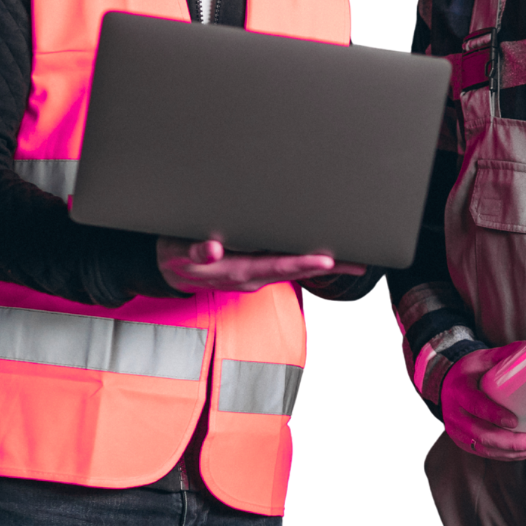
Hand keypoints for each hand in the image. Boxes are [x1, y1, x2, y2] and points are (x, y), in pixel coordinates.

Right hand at [156, 238, 367, 294]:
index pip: (276, 267)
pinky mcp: (253, 271)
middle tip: (356, 262)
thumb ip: (195, 251)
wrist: (169, 267)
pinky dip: (305, 265)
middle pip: (293, 272)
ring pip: (292, 271)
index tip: (328, 261)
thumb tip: (213, 249)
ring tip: (351, 261)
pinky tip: (325, 260)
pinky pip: (282, 269)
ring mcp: (253, 275)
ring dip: (320, 266)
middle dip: (325, 267)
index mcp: (236, 270)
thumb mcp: (179, 251)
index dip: (302, 264)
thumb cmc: (177, 253)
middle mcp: (250, 276)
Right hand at [441, 346, 525, 461]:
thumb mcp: (480, 359)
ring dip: (513, 451)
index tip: (515, 421)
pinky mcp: (463, 443)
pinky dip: (506, 455)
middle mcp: (455, 415)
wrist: (443, 384)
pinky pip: (486, 453)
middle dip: (512, 442)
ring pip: (485, 448)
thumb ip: (502, 355)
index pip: (475, 406)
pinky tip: (524, 452)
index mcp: (459, 391)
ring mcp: (457, 432)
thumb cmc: (466, 372)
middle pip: (483, 434)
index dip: (494, 415)